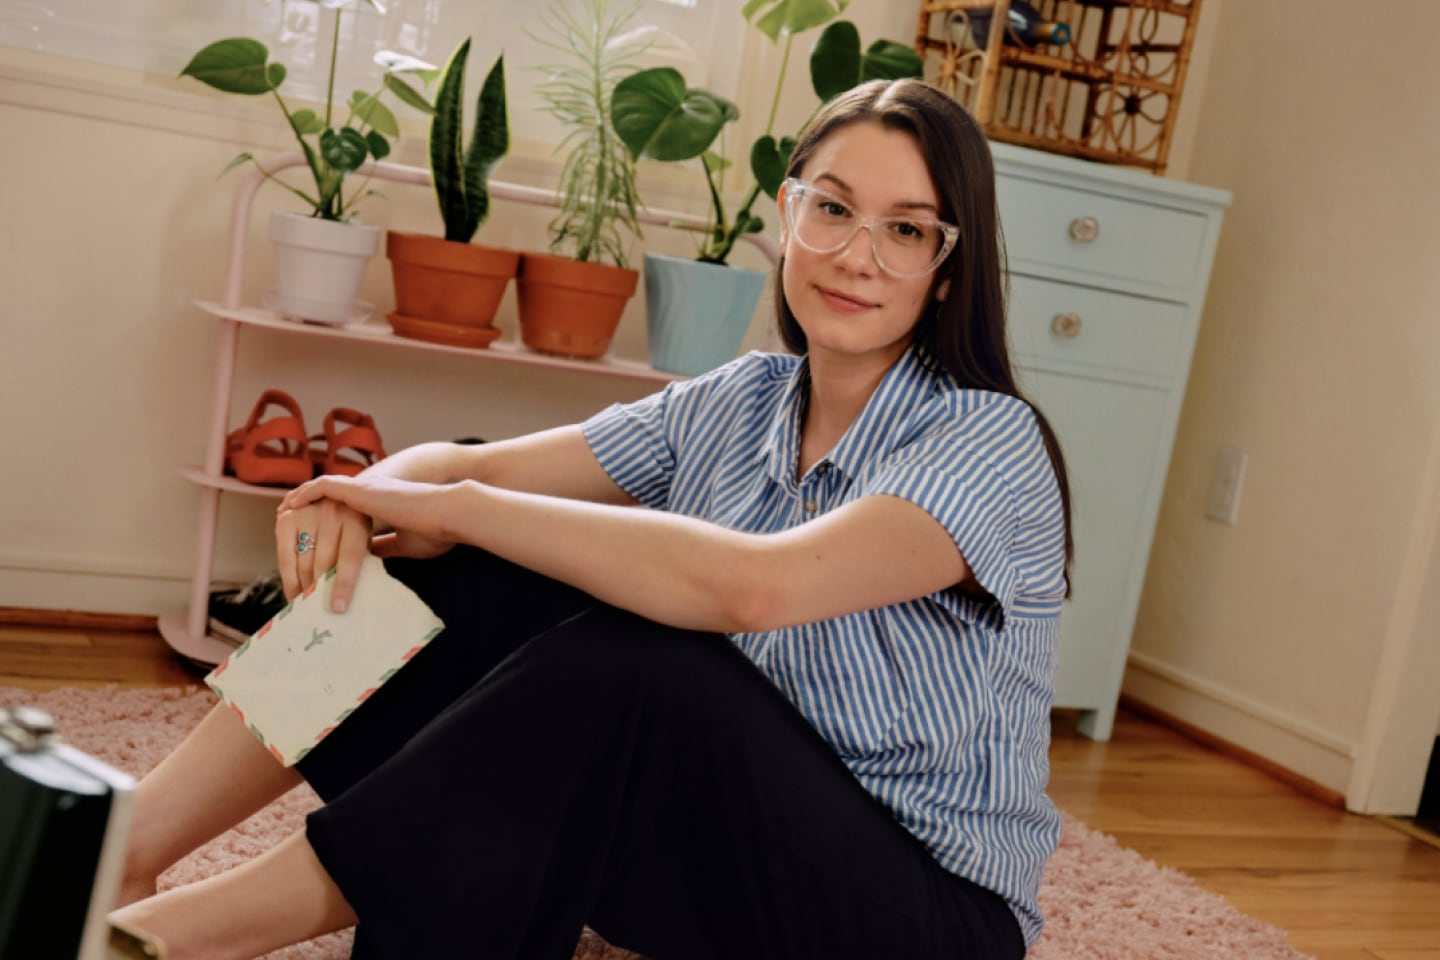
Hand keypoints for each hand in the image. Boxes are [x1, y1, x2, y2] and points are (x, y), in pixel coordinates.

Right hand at [274, 497, 372, 609]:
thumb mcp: (367, 536)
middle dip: (320, 591)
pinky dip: (288, 579)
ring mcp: (307, 513)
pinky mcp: (287, 517)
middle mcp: (332, 513)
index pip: (350, 557)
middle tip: (320, 613)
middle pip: (323, 562)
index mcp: (357, 520)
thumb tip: (356, 598)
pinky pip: (285, 555)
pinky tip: (293, 594)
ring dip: (304, 588)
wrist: (334, 492)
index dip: (344, 584)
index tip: (338, 608)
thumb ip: (364, 558)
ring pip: (303, 561)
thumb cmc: (356, 524)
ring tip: (307, 608)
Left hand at [278, 475, 456, 608]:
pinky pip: (323, 486)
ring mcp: (364, 487)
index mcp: (382, 504)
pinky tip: (291, 505)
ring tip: (284, 513)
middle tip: (291, 524)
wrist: (448, 513)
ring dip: (303, 502)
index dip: (329, 520)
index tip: (314, 532)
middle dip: (309, 515)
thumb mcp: (405, 544)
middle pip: (330, 503)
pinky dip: (306, 493)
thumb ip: (385, 548)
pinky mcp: (360, 489)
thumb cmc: (435, 530)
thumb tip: (368, 560)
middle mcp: (370, 491)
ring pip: (323, 493)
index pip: (348, 510)